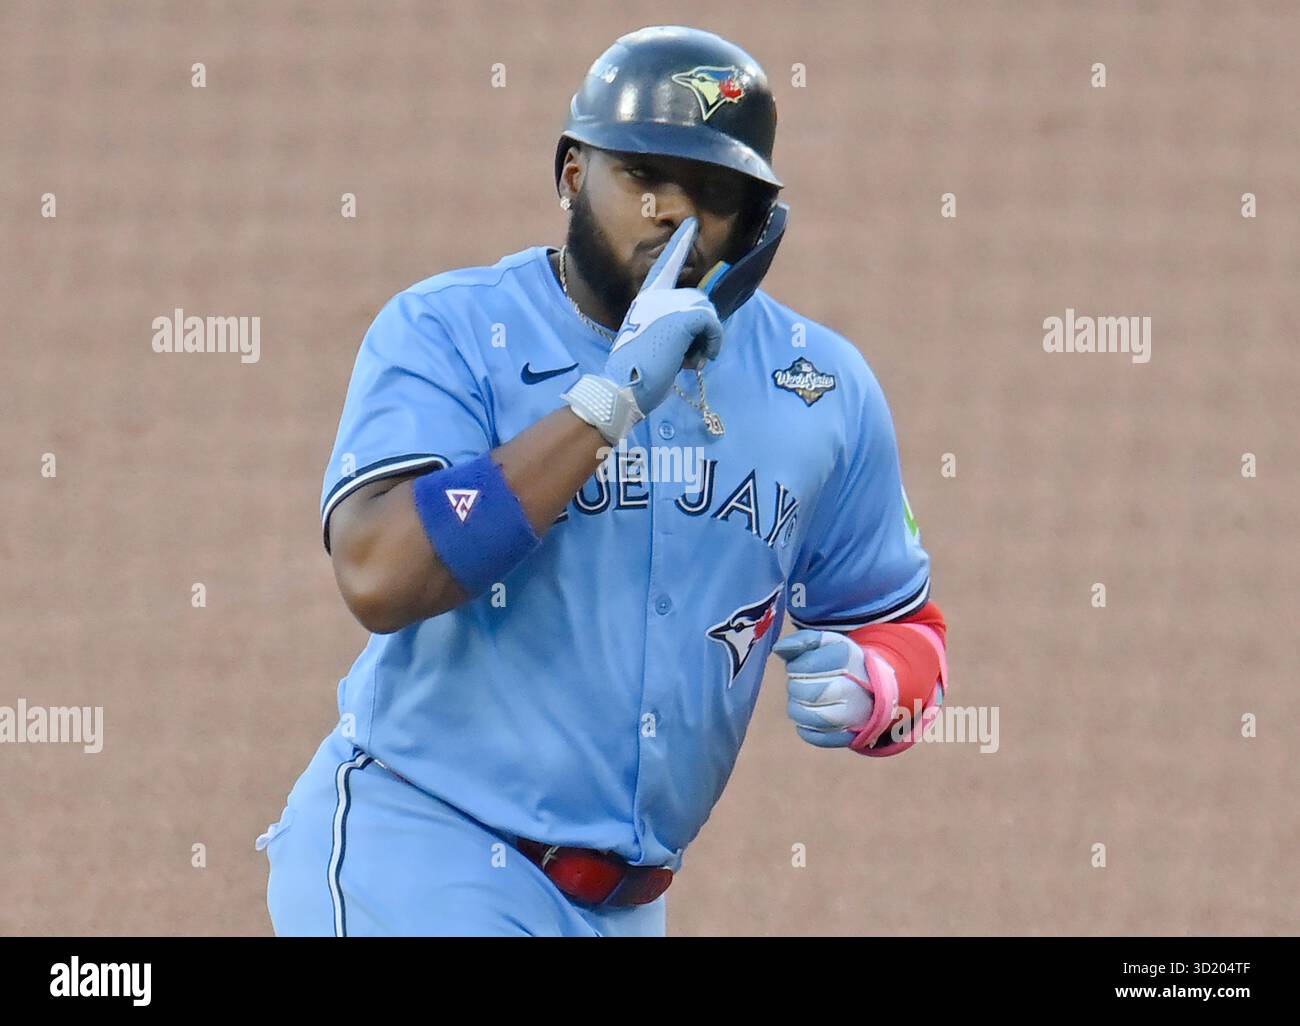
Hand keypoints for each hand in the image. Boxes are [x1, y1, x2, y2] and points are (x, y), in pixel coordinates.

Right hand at [602, 217, 723, 415]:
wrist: (624, 386)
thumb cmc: (636, 372)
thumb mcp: (652, 340)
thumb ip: (669, 326)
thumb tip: (699, 329)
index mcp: (645, 299)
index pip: (664, 266)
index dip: (679, 245)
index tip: (691, 223)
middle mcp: (655, 295)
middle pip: (698, 299)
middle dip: (703, 328)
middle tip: (692, 357)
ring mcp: (668, 303)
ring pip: (707, 312)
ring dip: (707, 339)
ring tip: (692, 361)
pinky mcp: (683, 316)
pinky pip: (713, 323)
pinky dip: (712, 343)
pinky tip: (698, 360)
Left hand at [772, 630, 894, 748]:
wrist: (876, 688)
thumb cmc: (842, 663)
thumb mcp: (827, 643)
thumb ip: (803, 640)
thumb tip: (779, 649)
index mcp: (849, 659)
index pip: (806, 666)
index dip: (796, 666)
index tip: (802, 664)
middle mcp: (855, 689)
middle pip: (804, 692)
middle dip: (796, 685)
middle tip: (804, 682)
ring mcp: (852, 717)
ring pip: (804, 715)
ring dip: (798, 705)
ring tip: (808, 697)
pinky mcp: (845, 738)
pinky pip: (809, 734)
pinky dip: (805, 724)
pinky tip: (815, 712)